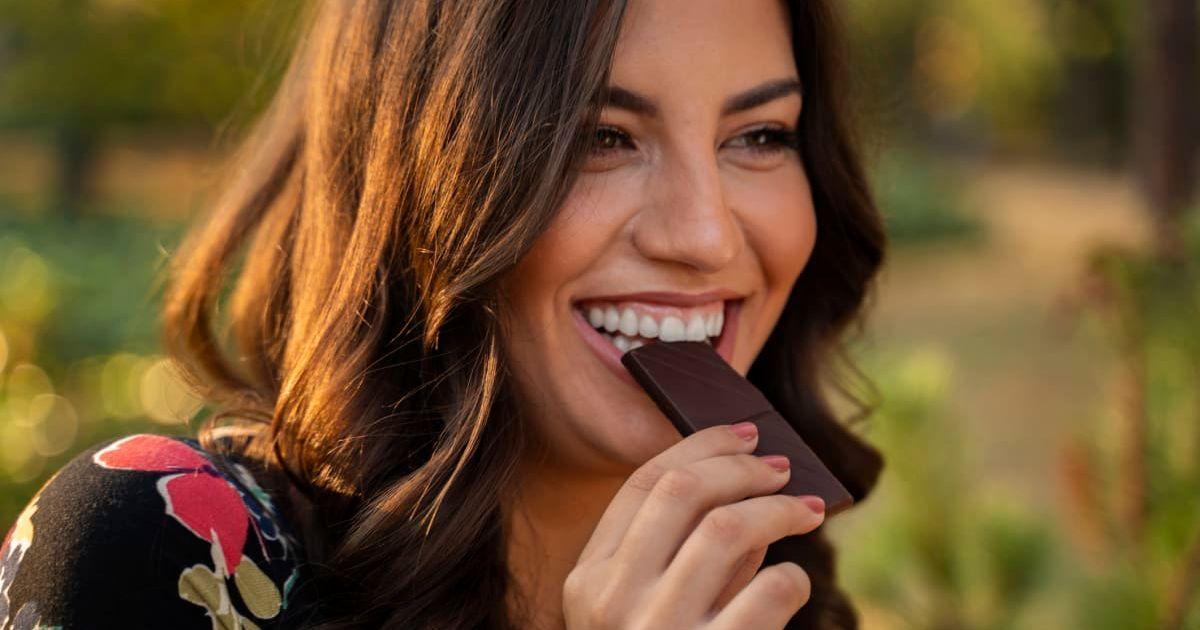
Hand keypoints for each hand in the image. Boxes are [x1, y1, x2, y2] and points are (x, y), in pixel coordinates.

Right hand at [562, 422, 825, 628]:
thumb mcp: (648, 610)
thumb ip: (683, 552)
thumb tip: (745, 478)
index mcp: (588, 580)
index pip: (643, 484)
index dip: (701, 446)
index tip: (746, 433)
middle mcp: (611, 601)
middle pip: (681, 491)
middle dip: (741, 465)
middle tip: (782, 466)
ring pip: (726, 528)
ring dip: (777, 508)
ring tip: (806, 510)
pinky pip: (771, 591)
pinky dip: (793, 578)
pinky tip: (796, 585)